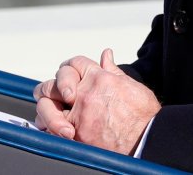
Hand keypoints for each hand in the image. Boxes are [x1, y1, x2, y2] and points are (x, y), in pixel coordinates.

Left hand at [33, 49, 160, 154]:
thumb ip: (112, 70)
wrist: (148, 138)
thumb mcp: (129, 84)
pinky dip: (49, 131)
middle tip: (52, 100)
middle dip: (49, 91)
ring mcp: (79, 113)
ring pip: (46, 107)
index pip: (74, 64)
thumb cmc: (143, 114)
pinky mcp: (76, 134)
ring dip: (45, 113)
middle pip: (52, 84)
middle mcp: (85, 93)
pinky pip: (51, 130)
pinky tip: (54, 133)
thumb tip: (105, 55)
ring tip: (49, 120)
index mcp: (98, 77)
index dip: (69, 71)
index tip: (69, 82)